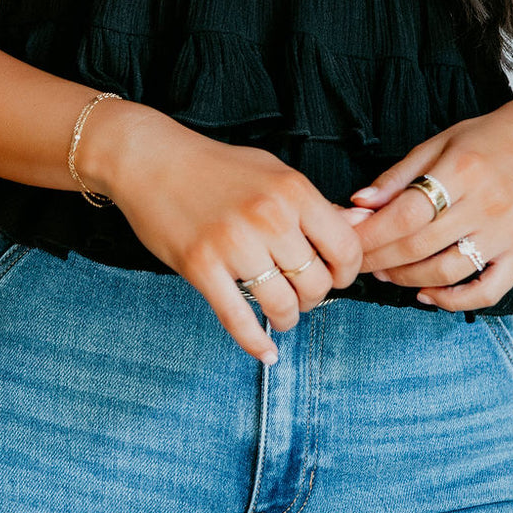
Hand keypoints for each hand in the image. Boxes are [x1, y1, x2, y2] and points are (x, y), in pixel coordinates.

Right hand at [90, 105, 364, 362]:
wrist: (151, 159)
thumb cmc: (214, 167)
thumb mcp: (273, 173)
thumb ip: (315, 204)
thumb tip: (361, 225)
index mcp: (293, 191)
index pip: (344, 249)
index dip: (346, 273)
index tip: (334, 278)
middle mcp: (269, 218)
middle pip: (315, 282)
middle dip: (313, 299)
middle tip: (301, 296)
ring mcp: (234, 244)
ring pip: (281, 305)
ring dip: (286, 319)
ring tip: (281, 316)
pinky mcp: (201, 266)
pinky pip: (237, 319)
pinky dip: (256, 343)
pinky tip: (266, 352)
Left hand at [345, 98, 512, 310]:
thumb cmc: (487, 140)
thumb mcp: (438, 144)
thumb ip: (397, 177)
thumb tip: (358, 204)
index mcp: (463, 171)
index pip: (405, 214)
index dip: (371, 234)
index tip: (349, 241)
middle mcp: (488, 204)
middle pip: (419, 245)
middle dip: (379, 260)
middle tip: (359, 262)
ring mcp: (509, 232)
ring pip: (446, 271)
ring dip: (407, 280)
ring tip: (386, 274)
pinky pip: (487, 291)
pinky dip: (454, 301)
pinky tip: (427, 294)